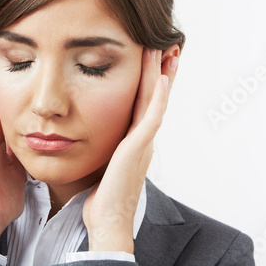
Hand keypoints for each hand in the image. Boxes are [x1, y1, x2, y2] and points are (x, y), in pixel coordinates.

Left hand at [83, 47, 178, 252]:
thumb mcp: (105, 161)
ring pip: (156, 101)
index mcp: (135, 139)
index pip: (145, 102)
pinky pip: (151, 118)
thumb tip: (97, 132)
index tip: (152, 56)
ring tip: (166, 50)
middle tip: (168, 45)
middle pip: (155, 97)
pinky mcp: (138, 149)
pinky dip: (157, 97)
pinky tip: (161, 78)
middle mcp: (143, 138)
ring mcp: (143, 142)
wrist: (107, 221)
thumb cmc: (103, 195)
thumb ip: (107, 144)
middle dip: (162, 70)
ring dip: (162, 74)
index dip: (151, 79)